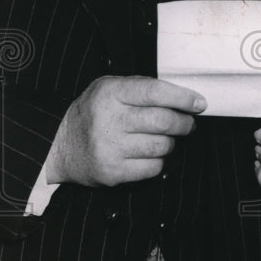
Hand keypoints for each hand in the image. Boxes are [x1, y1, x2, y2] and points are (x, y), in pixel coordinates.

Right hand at [45, 76, 205, 186]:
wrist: (61, 146)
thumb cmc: (93, 114)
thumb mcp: (109, 88)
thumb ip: (141, 88)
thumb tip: (183, 97)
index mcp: (110, 93)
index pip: (155, 92)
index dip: (182, 98)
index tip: (198, 103)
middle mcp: (109, 119)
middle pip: (164, 121)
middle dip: (184, 123)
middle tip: (187, 123)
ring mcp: (110, 148)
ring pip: (163, 146)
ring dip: (170, 142)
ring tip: (163, 138)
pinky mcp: (113, 172)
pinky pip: (153, 167)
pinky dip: (158, 161)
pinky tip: (148, 153)